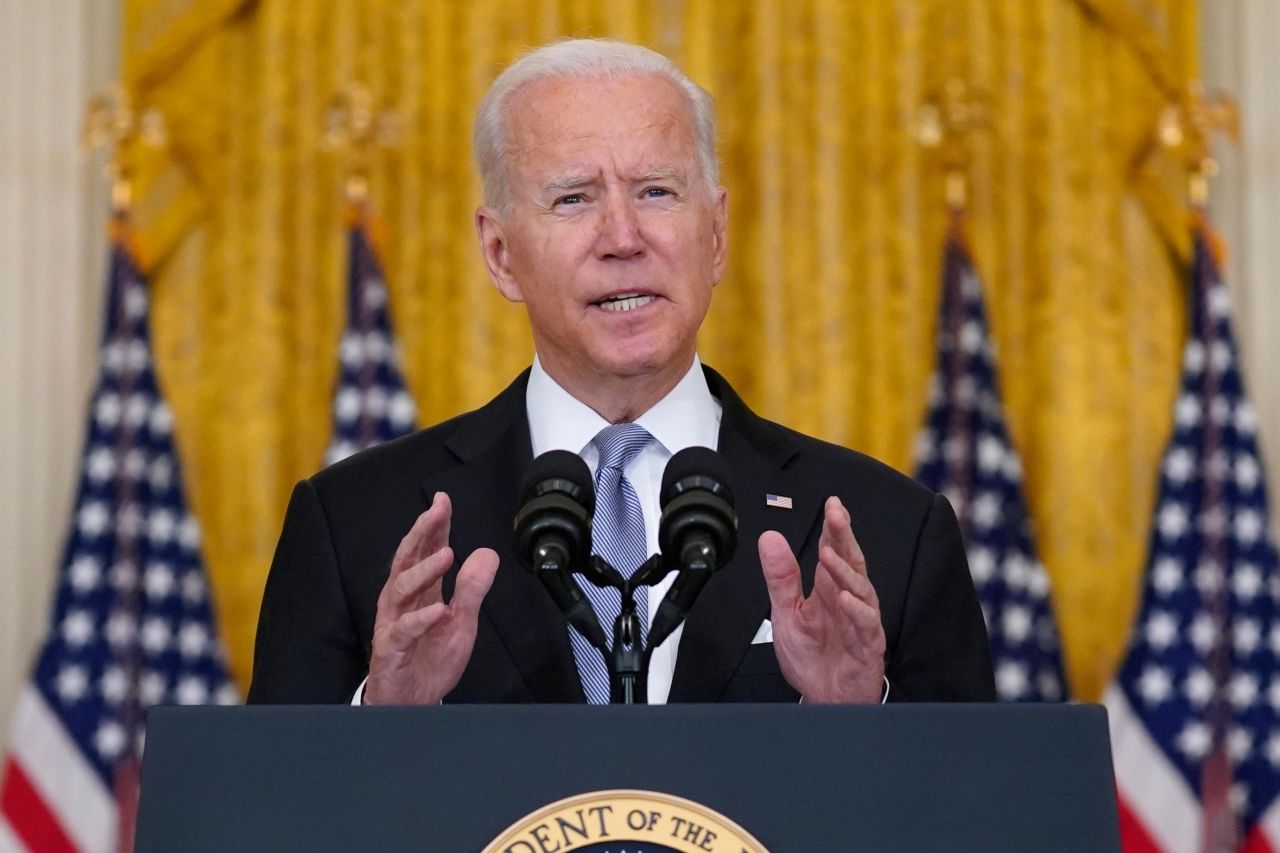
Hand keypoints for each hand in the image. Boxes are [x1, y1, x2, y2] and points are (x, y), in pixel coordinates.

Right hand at [364, 492, 497, 704]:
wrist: (413, 702)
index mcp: (419, 592)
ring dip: (425, 569)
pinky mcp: (390, 649)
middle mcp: (401, 602)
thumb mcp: (461, 622)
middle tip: (437, 511)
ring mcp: (393, 624)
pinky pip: (403, 631)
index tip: (443, 500)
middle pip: (406, 559)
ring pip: (401, 589)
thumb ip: (472, 589)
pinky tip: (438, 609)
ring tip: (447, 554)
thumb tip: (487, 553)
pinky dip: (421, 619)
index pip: (425, 551)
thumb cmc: (430, 659)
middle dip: (422, 533)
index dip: (434, 525)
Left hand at [759, 497, 885, 702]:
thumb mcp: (786, 613)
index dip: (834, 528)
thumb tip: (770, 538)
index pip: (835, 552)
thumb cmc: (811, 658)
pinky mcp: (867, 646)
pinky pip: (866, 626)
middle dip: (844, 537)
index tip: (832, 504)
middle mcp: (848, 601)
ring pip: (860, 590)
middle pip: (851, 562)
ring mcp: (860, 622)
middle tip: (836, 514)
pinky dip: (857, 611)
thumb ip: (780, 577)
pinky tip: (845, 599)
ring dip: (845, 571)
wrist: (822, 698)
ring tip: (829, 554)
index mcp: (828, 591)